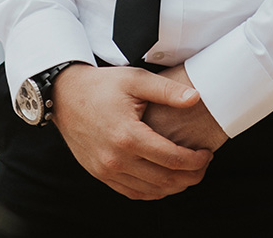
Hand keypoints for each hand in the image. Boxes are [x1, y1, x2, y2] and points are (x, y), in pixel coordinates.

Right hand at [50, 64, 213, 199]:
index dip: (196, 160)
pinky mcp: (100, 174)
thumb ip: (167, 90)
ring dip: (175, 186)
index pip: (173, 158)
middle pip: (165, 180)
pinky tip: (165, 181)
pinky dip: (153, 191)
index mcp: (128, 135)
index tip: (207, 153)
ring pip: (150, 191)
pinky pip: (132, 193)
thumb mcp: (136, 80)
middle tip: (203, 165)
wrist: (65, 96)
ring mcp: (106, 170)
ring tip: (188, 172)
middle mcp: (116, 158)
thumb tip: (196, 97)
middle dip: (191, 176)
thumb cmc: (103, 85)